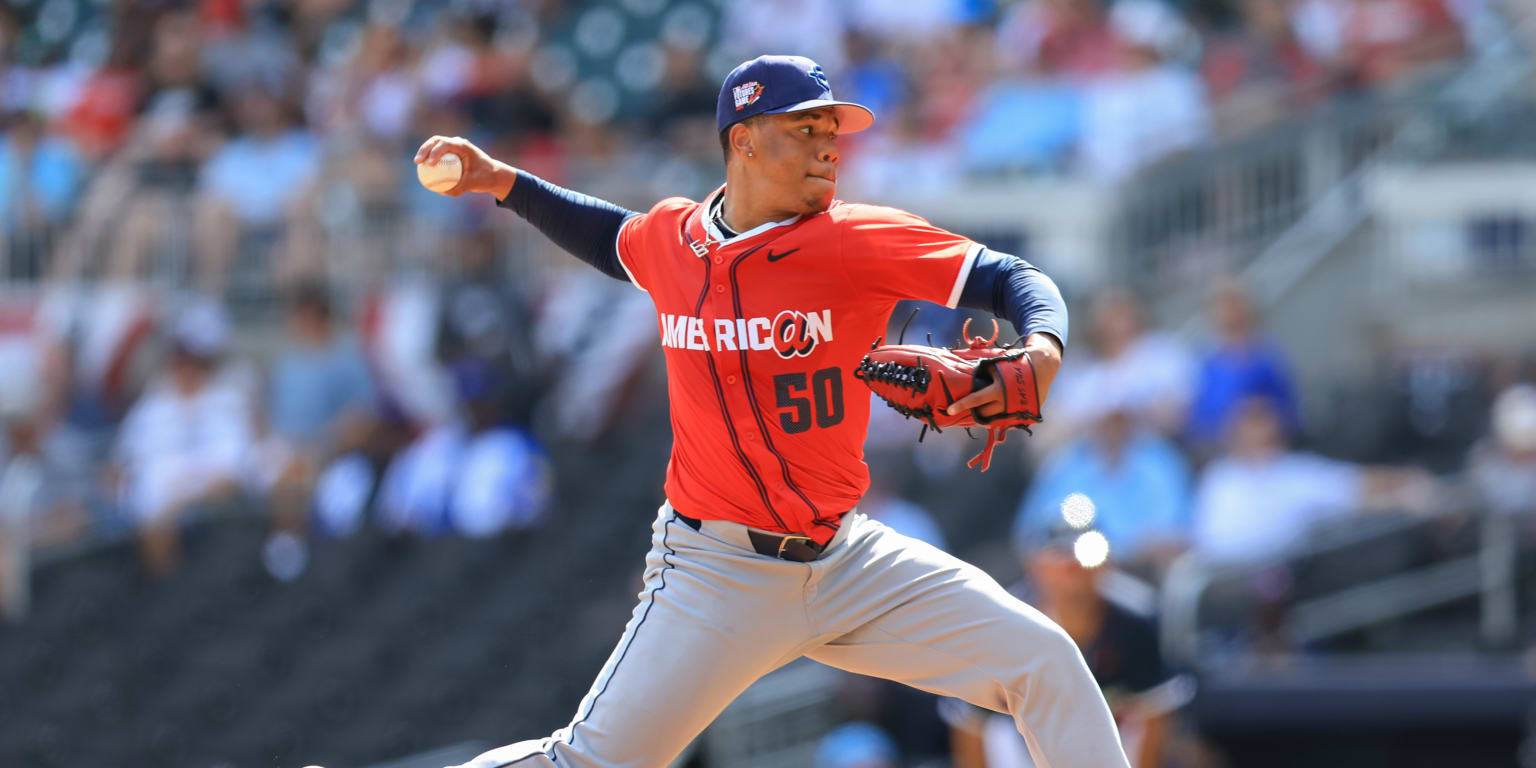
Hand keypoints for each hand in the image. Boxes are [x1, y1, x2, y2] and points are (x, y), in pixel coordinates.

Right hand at [413, 135, 517, 199]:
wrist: (493, 174)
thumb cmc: (485, 177)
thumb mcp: (473, 184)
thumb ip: (458, 188)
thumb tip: (440, 191)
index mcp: (463, 146)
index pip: (445, 144)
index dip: (435, 152)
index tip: (430, 164)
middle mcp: (457, 143)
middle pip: (436, 141)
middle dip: (425, 149)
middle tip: (418, 162)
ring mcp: (454, 147)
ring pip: (435, 145)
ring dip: (425, 152)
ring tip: (418, 164)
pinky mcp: (452, 153)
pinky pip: (438, 154)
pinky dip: (430, 159)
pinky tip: (423, 170)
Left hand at [946, 333, 1061, 416]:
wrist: (1042, 366)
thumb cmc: (1016, 363)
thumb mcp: (996, 363)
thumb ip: (981, 370)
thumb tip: (962, 369)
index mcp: (998, 390)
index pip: (975, 400)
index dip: (961, 405)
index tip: (950, 410)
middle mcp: (1007, 403)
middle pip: (984, 414)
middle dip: (978, 411)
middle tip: (977, 404)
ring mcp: (1017, 411)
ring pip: (996, 420)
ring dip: (989, 415)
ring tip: (989, 406)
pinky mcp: (1026, 414)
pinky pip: (1009, 420)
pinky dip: (1003, 415)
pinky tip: (1003, 407)